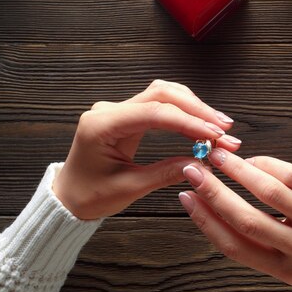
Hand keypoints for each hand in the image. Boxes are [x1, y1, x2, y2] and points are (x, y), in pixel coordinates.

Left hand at [53, 80, 241, 219]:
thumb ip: (166, 173)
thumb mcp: (129, 188)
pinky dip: (184, 111)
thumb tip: (201, 164)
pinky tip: (201, 123)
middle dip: (197, 110)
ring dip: (193, 107)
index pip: (154, 113)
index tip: (215, 135)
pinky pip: (159, 104)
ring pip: (163, 94)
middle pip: (161, 94)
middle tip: (224, 129)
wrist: (68, 197)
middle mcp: (109, 110)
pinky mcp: (128, 115)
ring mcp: (118, 109)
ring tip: (219, 126)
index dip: (189, 122)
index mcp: (102, 125)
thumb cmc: (90, 195)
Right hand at [178, 148, 291, 284]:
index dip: (205, 220)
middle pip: (248, 220)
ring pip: (269, 192)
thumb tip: (210, 205)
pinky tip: (252, 159)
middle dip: (215, 193)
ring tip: (220, 158)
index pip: (235, 246)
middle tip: (194, 170)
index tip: (186, 197)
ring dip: (238, 171)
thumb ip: (257, 238)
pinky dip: (267, 164)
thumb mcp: (289, 255)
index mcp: (286, 270)